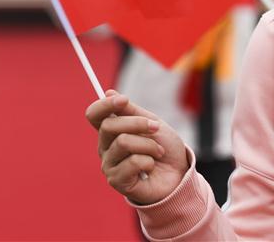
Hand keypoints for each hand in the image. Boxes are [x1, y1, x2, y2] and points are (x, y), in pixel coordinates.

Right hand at [86, 90, 188, 204]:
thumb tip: (109, 93)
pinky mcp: (117, 181)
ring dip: (149, 145)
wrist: (178, 173)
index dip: (105, 105)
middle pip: (109, 126)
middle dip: (138, 123)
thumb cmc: (165, 148)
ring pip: (124, 142)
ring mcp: (109, 165)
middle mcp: (105, 148)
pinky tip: (151, 167)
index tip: (124, 100)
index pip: (94, 115)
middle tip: (156, 128)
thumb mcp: (152, 123)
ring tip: (158, 152)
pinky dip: (150, 161)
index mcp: (111, 132)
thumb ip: (131, 111)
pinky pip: (133, 162)